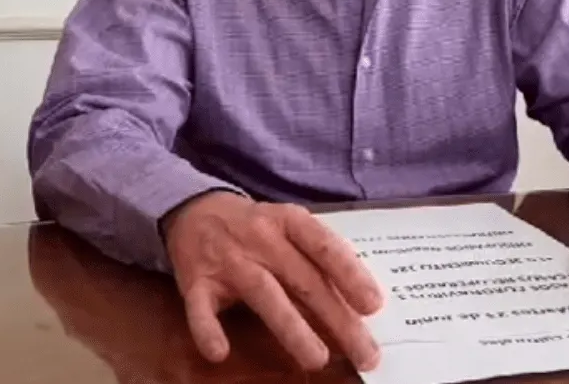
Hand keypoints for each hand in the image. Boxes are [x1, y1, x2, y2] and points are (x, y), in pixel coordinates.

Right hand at [163, 191, 383, 371]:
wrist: (195, 209)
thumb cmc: (257, 226)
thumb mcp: (289, 227)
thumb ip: (318, 256)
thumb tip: (361, 300)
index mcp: (289, 221)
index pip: (324, 246)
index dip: (350, 274)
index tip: (373, 305)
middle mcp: (261, 238)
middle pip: (304, 280)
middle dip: (337, 319)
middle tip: (365, 354)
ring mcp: (228, 260)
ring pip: (264, 294)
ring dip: (292, 328)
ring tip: (318, 358)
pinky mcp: (196, 281)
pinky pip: (201, 308)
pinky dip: (209, 330)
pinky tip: (220, 352)